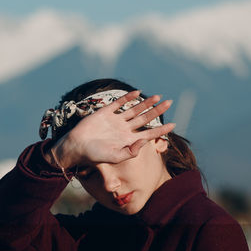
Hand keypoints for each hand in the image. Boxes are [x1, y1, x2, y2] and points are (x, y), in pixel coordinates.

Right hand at [51, 90, 173, 170]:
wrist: (76, 147)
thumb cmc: (94, 155)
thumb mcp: (115, 157)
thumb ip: (131, 151)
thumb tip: (145, 141)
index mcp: (128, 141)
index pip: (149, 134)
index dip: (161, 129)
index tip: (174, 124)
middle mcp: (124, 129)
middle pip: (145, 119)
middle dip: (157, 111)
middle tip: (170, 102)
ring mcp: (115, 120)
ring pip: (134, 110)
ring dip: (146, 103)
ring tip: (158, 97)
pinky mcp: (105, 112)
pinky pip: (119, 103)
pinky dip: (128, 97)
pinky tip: (137, 93)